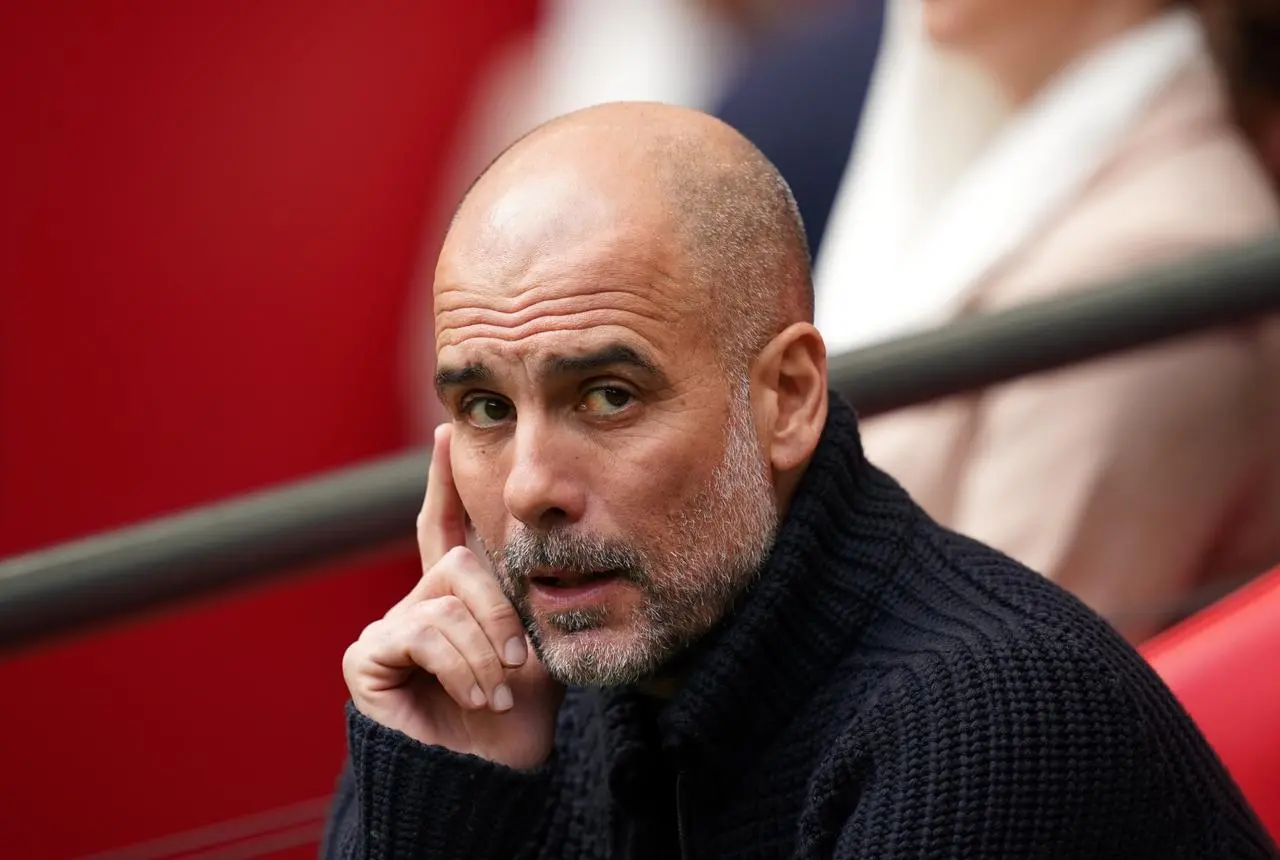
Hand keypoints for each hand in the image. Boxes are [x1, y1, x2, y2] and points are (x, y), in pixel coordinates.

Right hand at [342, 424, 562, 769]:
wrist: (491, 785)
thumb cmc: (516, 724)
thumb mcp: (534, 648)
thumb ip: (523, 597)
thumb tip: (540, 540)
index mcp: (457, 600)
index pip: (446, 529)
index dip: (445, 483)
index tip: (446, 431)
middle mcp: (418, 606)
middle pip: (460, 563)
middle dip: (501, 611)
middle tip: (518, 663)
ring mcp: (389, 630)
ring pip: (447, 598)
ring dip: (486, 651)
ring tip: (497, 692)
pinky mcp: (366, 659)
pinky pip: (422, 631)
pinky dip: (459, 666)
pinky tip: (474, 697)